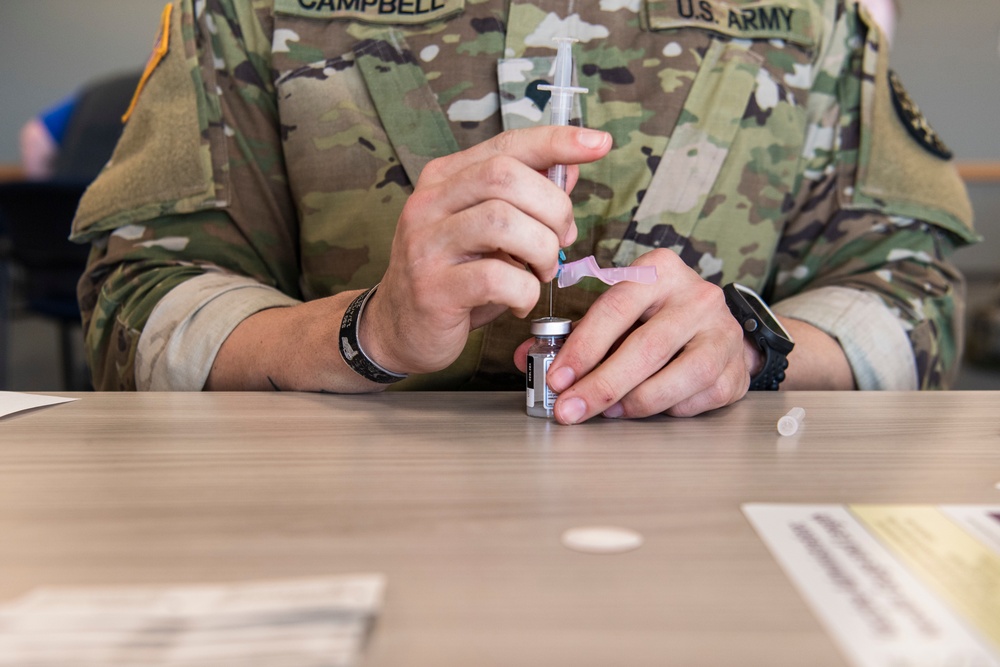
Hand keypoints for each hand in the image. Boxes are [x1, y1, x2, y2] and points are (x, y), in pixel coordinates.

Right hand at [363, 126, 611, 374]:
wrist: (397, 327)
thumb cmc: (453, 276)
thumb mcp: (488, 232)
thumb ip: (525, 201)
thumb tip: (570, 172)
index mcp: (445, 179)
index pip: (506, 145)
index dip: (556, 141)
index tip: (598, 143)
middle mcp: (429, 203)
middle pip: (505, 177)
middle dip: (552, 208)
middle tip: (561, 239)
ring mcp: (426, 245)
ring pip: (502, 222)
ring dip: (541, 249)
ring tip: (541, 271)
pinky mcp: (432, 289)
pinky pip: (495, 277)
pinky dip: (524, 290)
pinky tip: (520, 301)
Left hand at [515, 249, 753, 422]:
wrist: (718, 325)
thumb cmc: (656, 316)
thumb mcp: (617, 310)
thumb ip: (573, 332)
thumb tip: (524, 358)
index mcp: (659, 271)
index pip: (615, 309)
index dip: (582, 348)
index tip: (556, 378)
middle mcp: (697, 296)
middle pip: (645, 348)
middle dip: (600, 385)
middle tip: (570, 409)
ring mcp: (723, 332)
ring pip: (677, 377)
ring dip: (635, 403)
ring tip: (609, 412)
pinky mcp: (737, 368)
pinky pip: (697, 399)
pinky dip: (667, 410)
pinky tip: (646, 408)